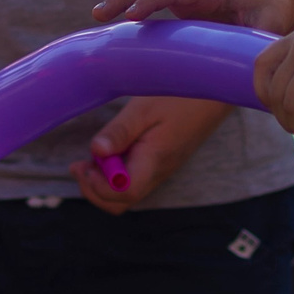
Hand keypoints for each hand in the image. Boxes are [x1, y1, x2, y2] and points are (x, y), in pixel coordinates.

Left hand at [71, 94, 228, 212]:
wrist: (213, 91)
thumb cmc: (179, 95)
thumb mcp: (144, 107)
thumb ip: (120, 131)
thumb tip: (96, 152)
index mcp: (155, 161)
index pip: (123, 194)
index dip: (97, 187)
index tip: (83, 165)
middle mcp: (158, 173)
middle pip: (121, 202)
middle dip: (95, 190)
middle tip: (80, 165)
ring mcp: (160, 169)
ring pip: (126, 194)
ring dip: (103, 182)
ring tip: (91, 158)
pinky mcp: (160, 162)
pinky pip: (133, 180)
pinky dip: (114, 173)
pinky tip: (108, 151)